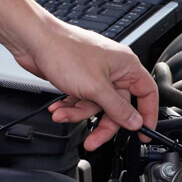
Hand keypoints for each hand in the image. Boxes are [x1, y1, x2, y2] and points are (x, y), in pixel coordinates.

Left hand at [14, 22, 157, 150]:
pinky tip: (59, 108)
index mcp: (126, 66)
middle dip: (103, 124)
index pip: (147, 94)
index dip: (147, 115)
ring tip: (63, 115)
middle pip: (118, 107)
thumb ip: (118, 108)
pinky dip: (70, 107)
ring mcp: (96, 75)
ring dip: (79, 114)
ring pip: (97, 106)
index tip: (143, 132)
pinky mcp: (80, 78)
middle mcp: (114, 70)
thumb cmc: (65, 52)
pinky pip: (82, 100)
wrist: (34, 42)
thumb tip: (134, 122)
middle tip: (94, 140)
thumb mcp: (96, 88)